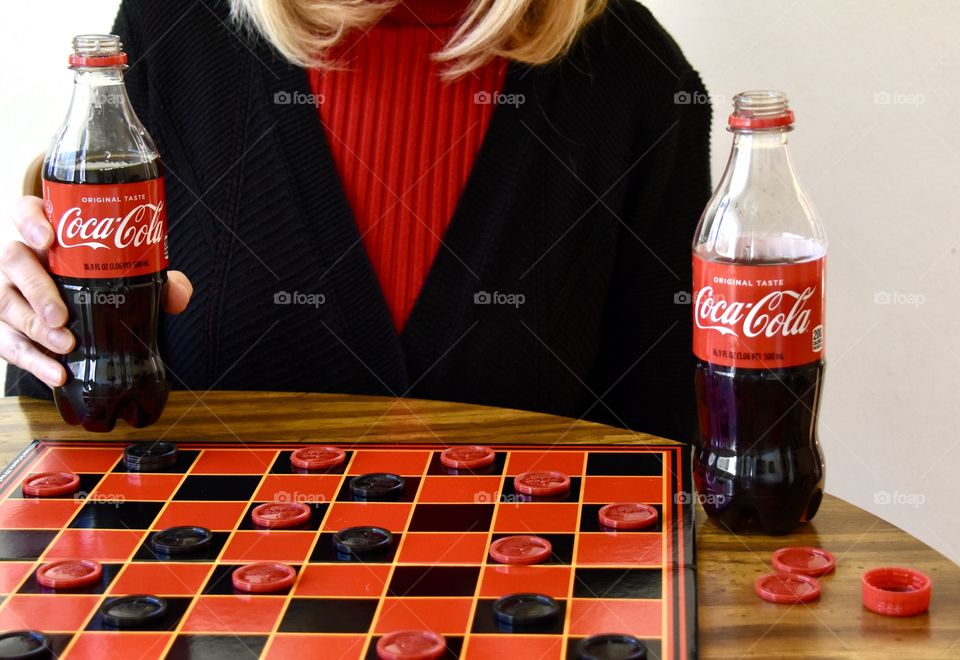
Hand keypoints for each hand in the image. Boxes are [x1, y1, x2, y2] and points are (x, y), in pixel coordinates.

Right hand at [0, 195, 191, 387]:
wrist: (89, 318)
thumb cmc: (103, 284)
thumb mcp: (129, 277)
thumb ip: (158, 281)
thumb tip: (179, 295)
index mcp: (47, 236)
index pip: (26, 212)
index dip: (31, 221)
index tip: (48, 238)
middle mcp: (20, 259)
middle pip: (12, 261)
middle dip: (36, 289)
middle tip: (62, 316)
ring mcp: (6, 291)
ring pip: (5, 303)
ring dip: (34, 328)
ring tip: (65, 345)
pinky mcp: (3, 326)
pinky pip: (7, 343)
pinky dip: (33, 362)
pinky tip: (57, 373)